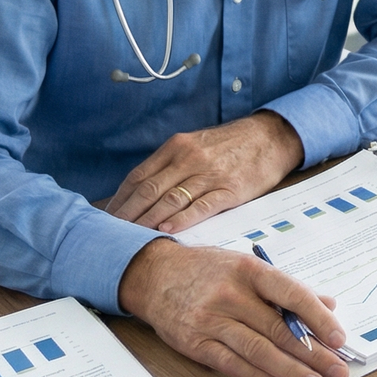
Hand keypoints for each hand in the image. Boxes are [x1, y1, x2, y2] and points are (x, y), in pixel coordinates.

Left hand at [103, 111, 304, 232]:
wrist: (272, 137)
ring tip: (129, 239)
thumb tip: (142, 192)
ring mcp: (210, 174)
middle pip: (149, 190)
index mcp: (177, 146)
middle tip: (108, 235)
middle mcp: (189, 158)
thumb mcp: (197, 144)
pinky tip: (166, 230)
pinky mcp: (230, 189)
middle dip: (126, 215)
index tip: (104, 218)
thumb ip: (171, 164)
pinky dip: (181, 219)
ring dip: (147, 221)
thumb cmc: (232, 145)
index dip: (119, 200)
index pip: (138, 176)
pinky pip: (201, 206)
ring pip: (170, 200)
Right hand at [117, 239, 348, 376]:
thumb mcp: (249, 267)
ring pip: (259, 351)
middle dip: (313, 354)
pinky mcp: (195, 343)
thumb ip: (287, 288)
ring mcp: (211, 320)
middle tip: (337, 371)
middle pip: (279, 330)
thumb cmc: (210, 270)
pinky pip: (232, 364)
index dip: (319, 319)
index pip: (293, 295)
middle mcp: (231, 295)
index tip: (339, 338)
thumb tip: (328, 305)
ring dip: (291, 371)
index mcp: (251, 271)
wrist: (156, 275)